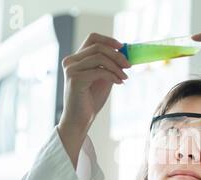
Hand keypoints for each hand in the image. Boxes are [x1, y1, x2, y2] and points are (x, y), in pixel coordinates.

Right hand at [58, 33, 130, 167]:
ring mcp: (71, 69)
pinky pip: (99, 71)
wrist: (80, 120)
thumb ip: (110, 66)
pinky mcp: (75, 79)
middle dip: (117, 55)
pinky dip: (113, 75)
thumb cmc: (90, 100)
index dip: (109, 40)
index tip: (123, 47)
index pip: (92, 39)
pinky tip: (119, 82)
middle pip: (98, 47)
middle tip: (129, 65)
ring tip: (124, 77)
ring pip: (100, 58)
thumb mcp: (103, 79)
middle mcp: (71, 61)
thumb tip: (125, 53)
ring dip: (116, 67)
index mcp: (76, 59)